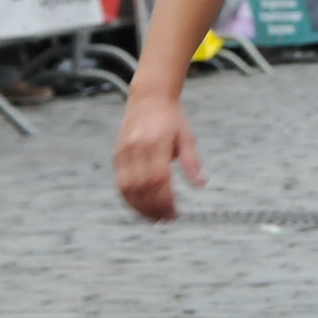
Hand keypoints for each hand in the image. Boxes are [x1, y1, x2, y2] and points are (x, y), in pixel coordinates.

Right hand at [114, 93, 205, 219]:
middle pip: (142, 187)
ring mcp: (124, 153)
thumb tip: (201, 185)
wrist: (149, 98)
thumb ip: (192, 162)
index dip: (165, 200)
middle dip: (153, 208)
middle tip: (167, 219)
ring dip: (140, 207)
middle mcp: (137, 149)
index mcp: (156, 143)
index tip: (174, 213)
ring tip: (155, 218)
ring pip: (127, 189)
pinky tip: (141, 207)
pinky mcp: (117, 156)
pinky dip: (129, 199)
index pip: (158, 179)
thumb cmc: (172, 119)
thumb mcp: (187, 137)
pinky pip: (120, 183)